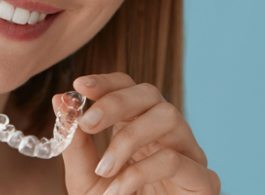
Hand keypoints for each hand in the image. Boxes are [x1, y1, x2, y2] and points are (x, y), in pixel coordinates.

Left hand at [53, 73, 219, 194]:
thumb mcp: (86, 179)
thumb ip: (75, 143)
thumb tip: (61, 100)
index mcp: (139, 129)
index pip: (129, 89)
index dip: (107, 82)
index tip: (79, 85)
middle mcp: (167, 136)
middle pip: (150, 93)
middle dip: (116, 102)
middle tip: (87, 123)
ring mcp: (189, 155)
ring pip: (168, 116)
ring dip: (128, 139)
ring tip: (104, 169)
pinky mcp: (203, 181)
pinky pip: (174, 159)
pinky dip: (139, 173)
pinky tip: (119, 191)